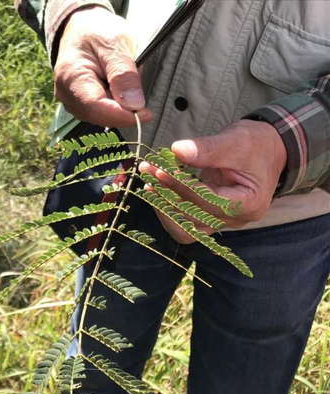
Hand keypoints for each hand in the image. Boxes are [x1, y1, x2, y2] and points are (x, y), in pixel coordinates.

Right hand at [54, 6, 152, 127]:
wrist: (82, 29)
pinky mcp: (78, 107)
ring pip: (102, 118)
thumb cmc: (97, 31)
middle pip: (100, 116)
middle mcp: (66, 94)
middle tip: (139, 93)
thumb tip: (134, 105)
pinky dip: (114, 106)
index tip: (146, 114)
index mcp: (72, 75)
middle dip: (124, 110)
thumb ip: (124, 74)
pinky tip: (117, 90)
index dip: (123, 115)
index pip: (97, 107)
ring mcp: (71, 102)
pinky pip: (100, 115)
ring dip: (119, 108)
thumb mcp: (116, 43)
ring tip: (124, 83)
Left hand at [139, 120, 286, 243]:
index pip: (208, 201)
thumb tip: (176, 150)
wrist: (269, 150)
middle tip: (149, 171)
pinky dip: (170, 207)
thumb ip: (207, 148)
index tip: (161, 169)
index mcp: (249, 203)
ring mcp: (223, 222)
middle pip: (193, 221)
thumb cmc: (257, 144)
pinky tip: (157, 189)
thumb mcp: (236, 141)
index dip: (181, 186)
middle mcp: (236, 219)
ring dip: (164, 206)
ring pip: (186, 228)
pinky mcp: (211, 218)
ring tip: (150, 182)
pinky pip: (186, 222)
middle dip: (167, 196)